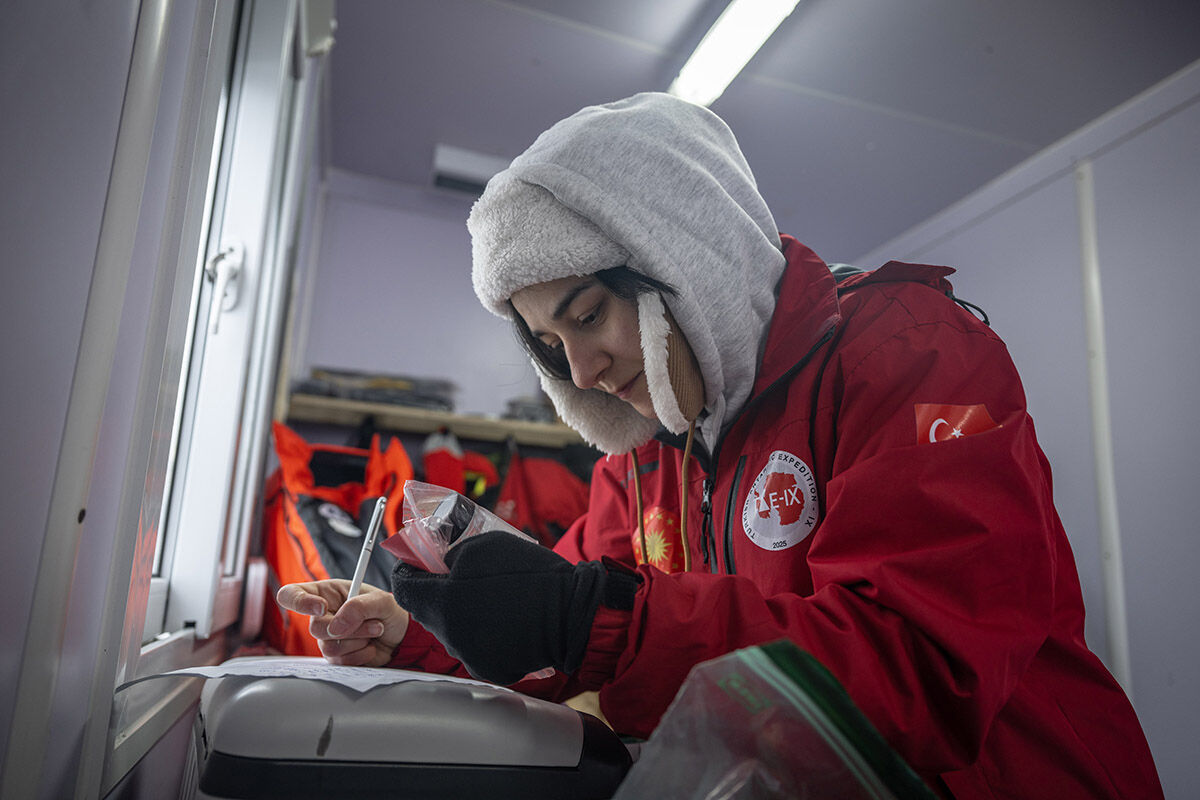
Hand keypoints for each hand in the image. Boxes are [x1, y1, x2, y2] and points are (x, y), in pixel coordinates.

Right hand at [275, 579, 409, 666]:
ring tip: (376, 631)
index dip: (299, 602)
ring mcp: (328, 637)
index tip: (321, 607)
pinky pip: (339, 661)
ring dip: (359, 640)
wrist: (401, 635)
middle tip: (374, 624)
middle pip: (315, 627)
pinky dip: (360, 655)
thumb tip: (336, 626)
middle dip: (350, 629)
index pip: (292, 595)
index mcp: (326, 592)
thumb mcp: (381, 601)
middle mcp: (323, 615)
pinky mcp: (336, 656)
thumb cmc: (389, 611)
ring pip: (329, 647)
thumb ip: (358, 607)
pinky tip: (370, 647)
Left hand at [391, 531, 639, 684]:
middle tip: (463, 578)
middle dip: (439, 593)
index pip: (403, 588)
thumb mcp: (485, 547)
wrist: (572, 613)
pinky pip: (474, 647)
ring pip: (451, 630)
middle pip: (428, 611)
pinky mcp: (488, 668)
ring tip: (491, 599)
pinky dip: (483, 634)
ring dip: (461, 614)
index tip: (419, 565)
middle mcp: (450, 634)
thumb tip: (439, 563)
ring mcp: (469, 656)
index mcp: (443, 601)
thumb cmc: (531, 575)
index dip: (408, 571)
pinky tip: (505, 621)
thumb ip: (452, 554)